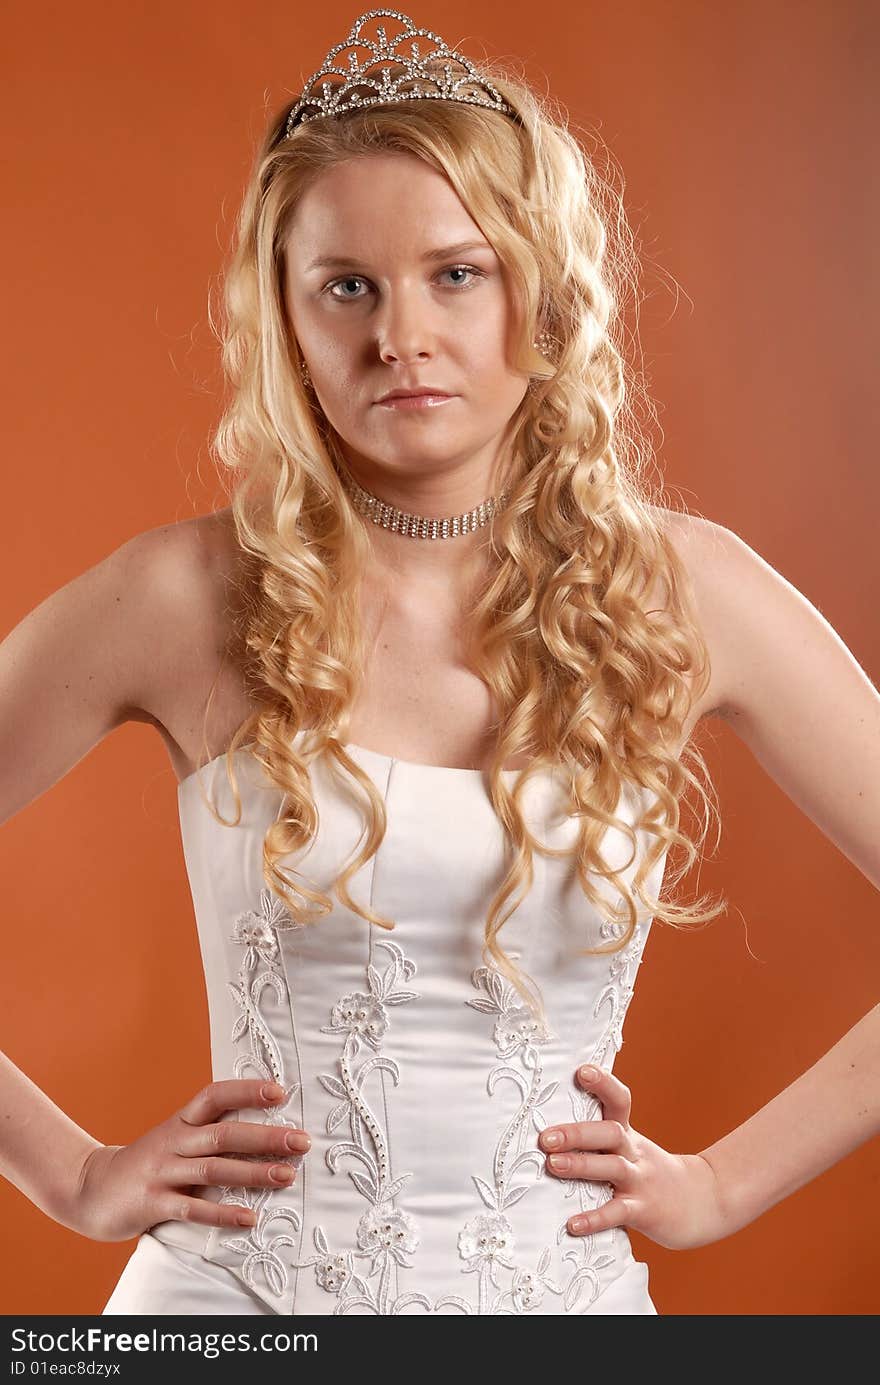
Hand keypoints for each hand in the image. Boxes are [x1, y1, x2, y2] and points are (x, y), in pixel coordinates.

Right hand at [68, 1080, 309, 1242]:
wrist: (90, 1189)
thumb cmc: (148, 1163)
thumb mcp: (175, 1137)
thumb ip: (209, 1131)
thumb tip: (263, 1127)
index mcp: (181, 1122)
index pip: (215, 1096)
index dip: (246, 1091)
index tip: (280, 1092)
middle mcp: (173, 1142)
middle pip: (224, 1134)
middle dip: (266, 1137)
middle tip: (302, 1141)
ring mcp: (162, 1172)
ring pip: (213, 1169)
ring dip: (254, 1173)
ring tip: (288, 1176)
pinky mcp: (153, 1203)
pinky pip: (192, 1208)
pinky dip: (222, 1214)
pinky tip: (249, 1218)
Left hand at [539, 1065, 729, 1250]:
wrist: (704, 1202)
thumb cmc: (653, 1173)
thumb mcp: (633, 1148)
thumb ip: (601, 1139)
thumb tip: (552, 1128)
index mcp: (629, 1135)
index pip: (619, 1101)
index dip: (603, 1084)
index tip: (581, 1071)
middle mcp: (635, 1153)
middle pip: (610, 1133)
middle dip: (578, 1133)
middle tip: (546, 1136)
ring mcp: (641, 1181)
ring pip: (613, 1168)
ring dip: (582, 1166)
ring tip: (552, 1165)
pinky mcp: (644, 1211)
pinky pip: (618, 1213)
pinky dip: (595, 1219)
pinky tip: (573, 1225)